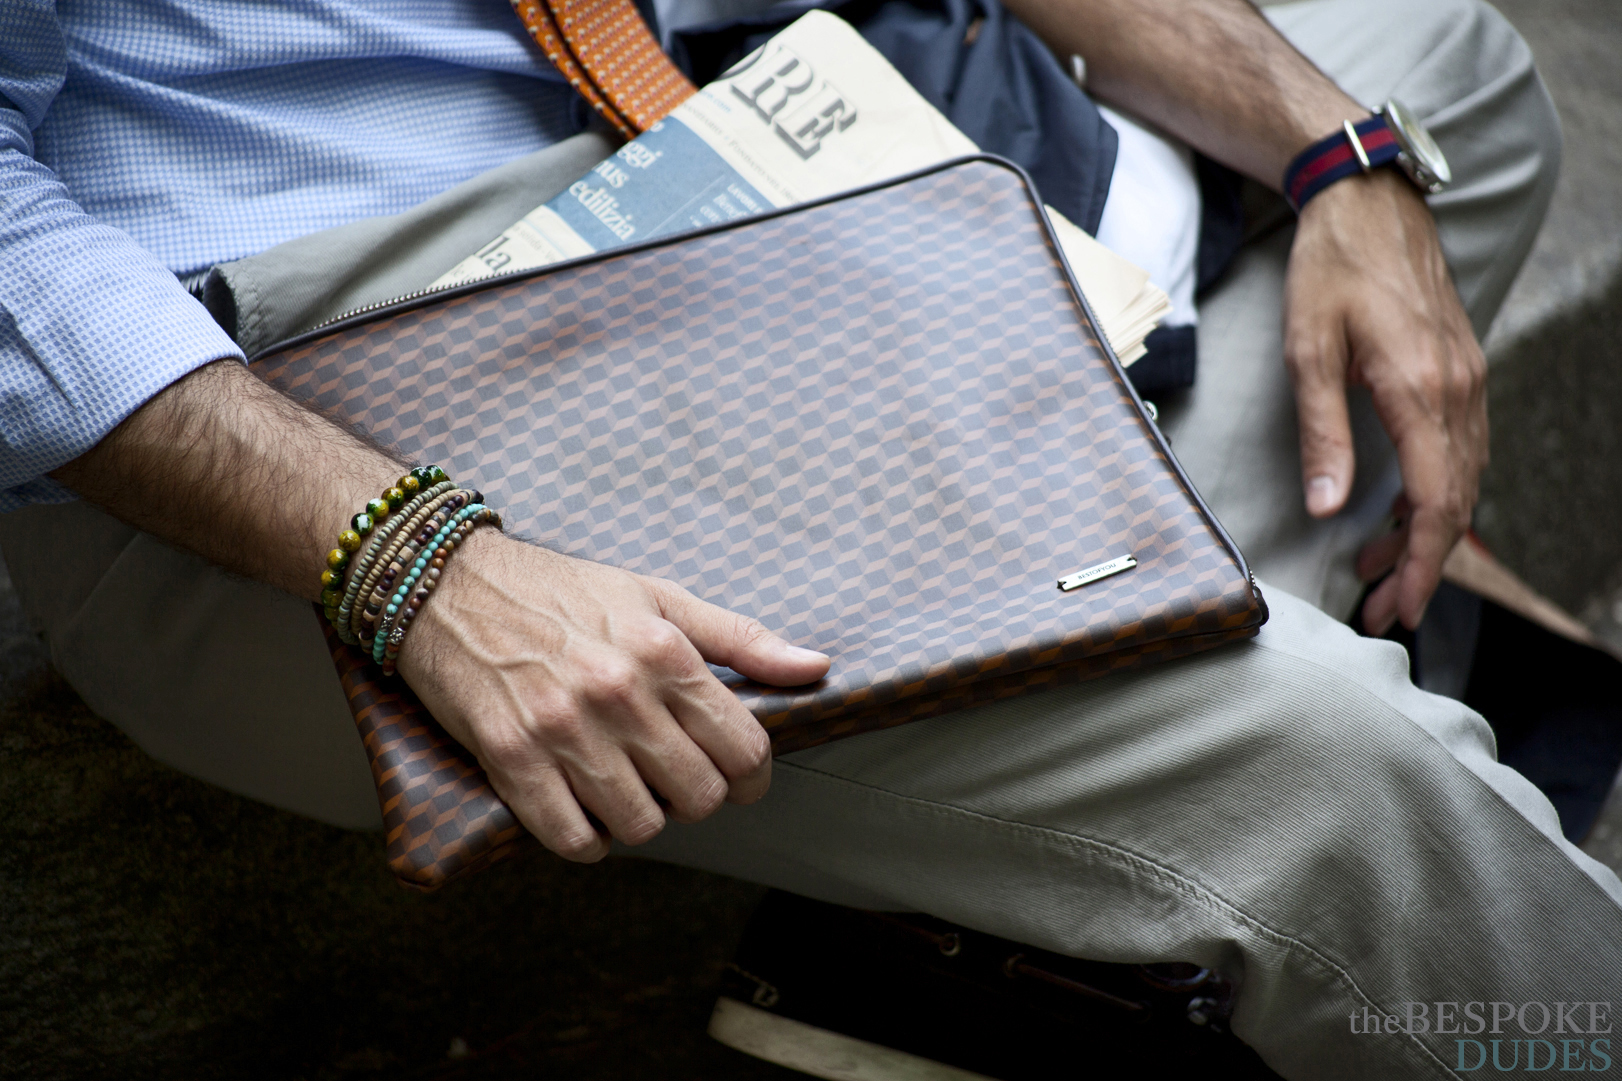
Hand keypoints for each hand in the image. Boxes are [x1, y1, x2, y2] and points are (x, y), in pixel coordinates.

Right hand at [395, 531, 830, 861]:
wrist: (446, 586)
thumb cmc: (562, 591)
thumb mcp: (659, 596)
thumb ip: (742, 639)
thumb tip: (816, 669)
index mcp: (663, 651)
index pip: (744, 748)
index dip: (751, 777)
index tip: (737, 776)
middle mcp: (618, 693)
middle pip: (699, 796)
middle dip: (696, 797)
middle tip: (673, 778)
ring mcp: (561, 730)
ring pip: (641, 825)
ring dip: (641, 819)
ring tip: (626, 789)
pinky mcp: (510, 759)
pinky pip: (572, 839)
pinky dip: (587, 839)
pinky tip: (583, 810)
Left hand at [1282, 169, 1486, 634]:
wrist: (1369, 202)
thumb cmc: (1330, 270)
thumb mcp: (1308, 350)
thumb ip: (1322, 432)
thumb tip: (1328, 507)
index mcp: (1420, 390)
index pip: (1436, 502)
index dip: (1417, 564)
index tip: (1394, 607)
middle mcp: (1459, 391)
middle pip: (1456, 503)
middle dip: (1420, 565)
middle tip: (1381, 610)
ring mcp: (1467, 379)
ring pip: (1462, 480)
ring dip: (1424, 533)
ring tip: (1374, 568)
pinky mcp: (1459, 371)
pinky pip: (1459, 450)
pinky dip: (1434, 492)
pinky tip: (1399, 511)